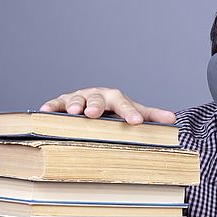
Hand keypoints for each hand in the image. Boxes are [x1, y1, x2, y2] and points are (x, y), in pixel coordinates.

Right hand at [39, 87, 175, 124]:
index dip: (130, 112)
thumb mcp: (134, 111)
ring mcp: (79, 98)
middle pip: (98, 99)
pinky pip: (55, 103)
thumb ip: (151, 115)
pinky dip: (51, 106)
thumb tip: (172, 119)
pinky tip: (44, 110)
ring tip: (72, 112)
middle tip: (95, 114)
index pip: (125, 105)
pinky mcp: (62, 102)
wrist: (96, 104)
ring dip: (73, 105)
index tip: (136, 122)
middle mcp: (97, 95)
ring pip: (76, 100)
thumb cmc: (116, 110)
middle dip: (96, 106)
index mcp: (116, 97)